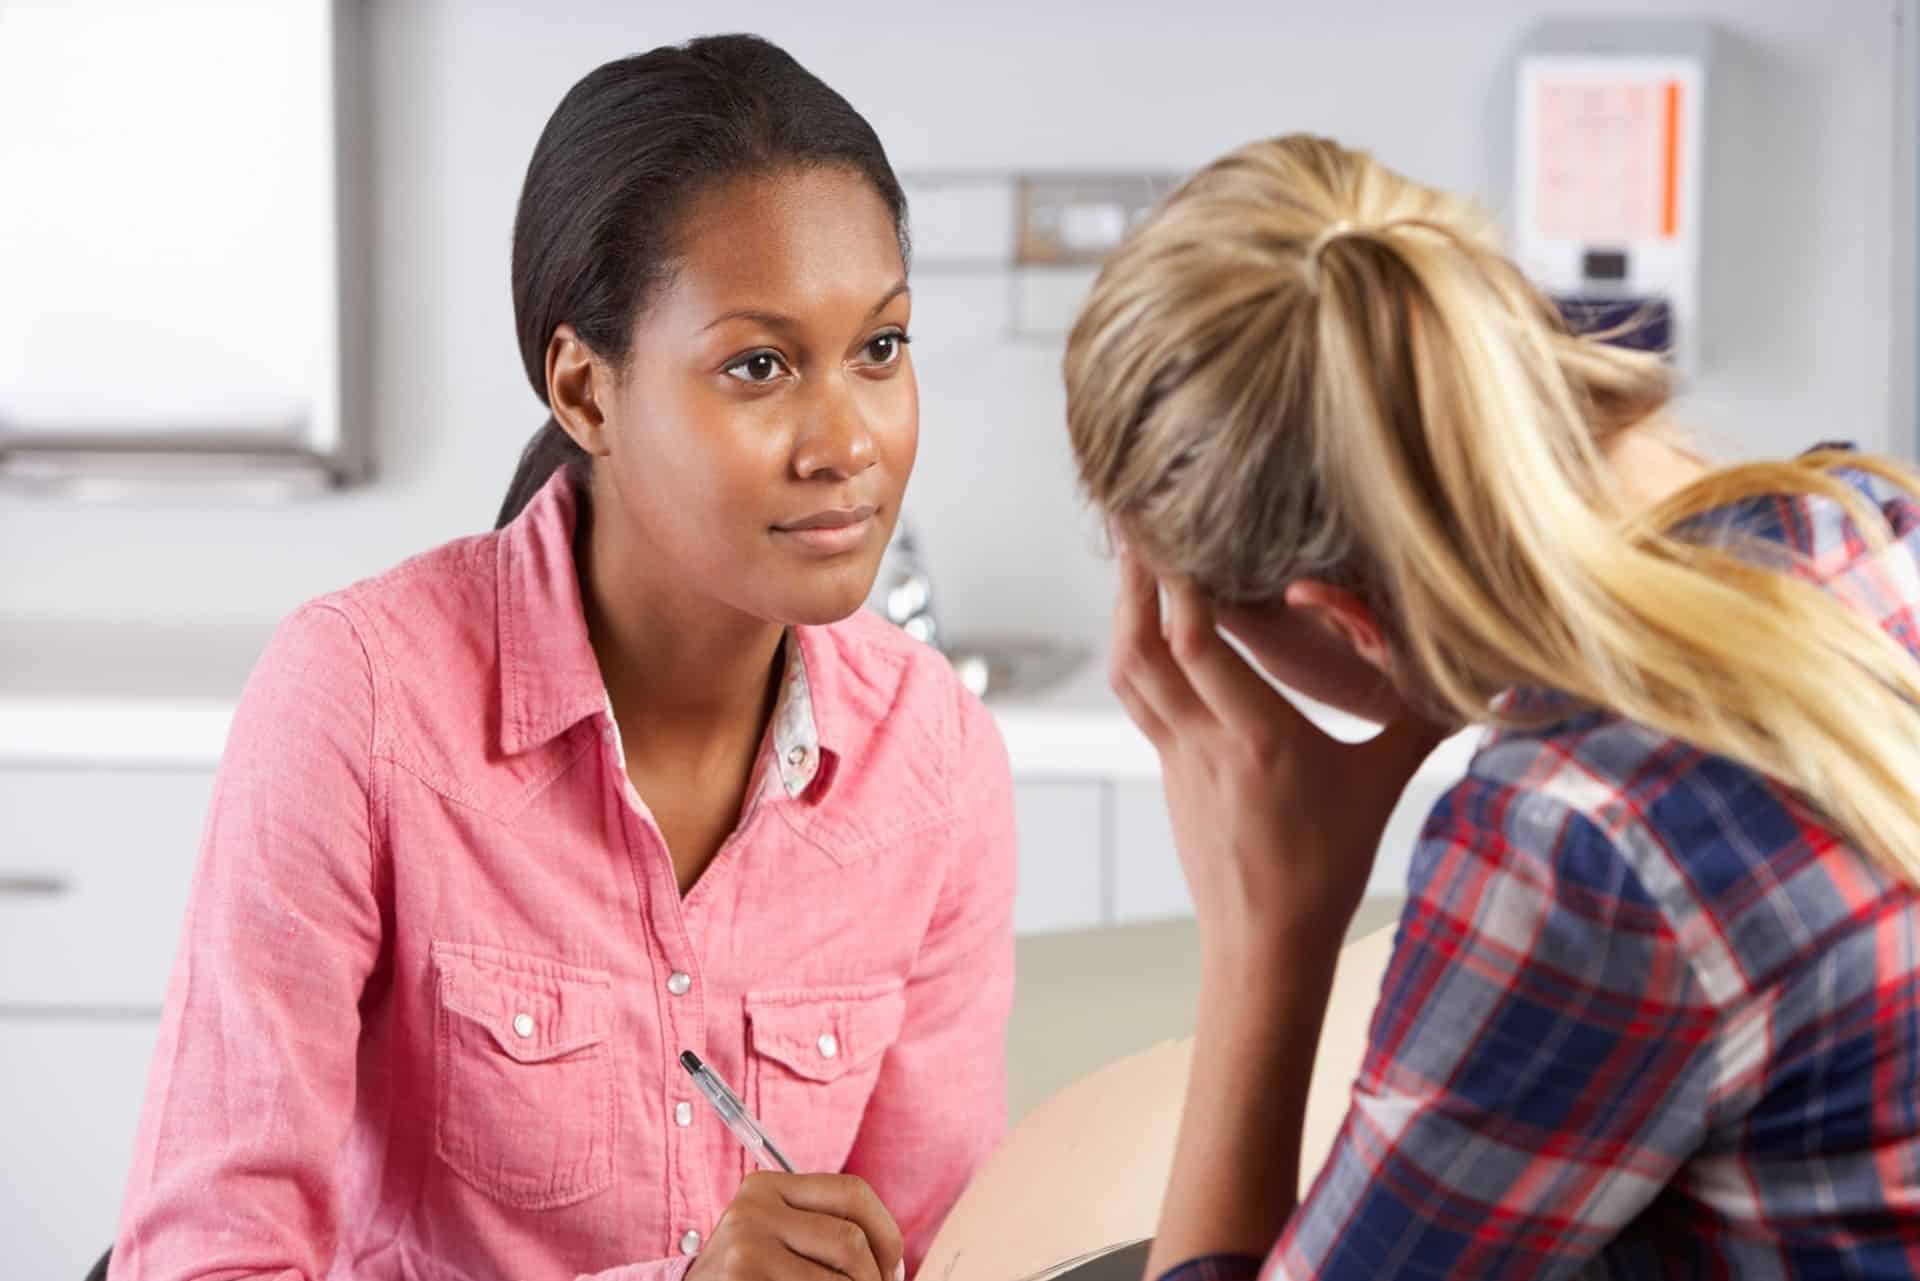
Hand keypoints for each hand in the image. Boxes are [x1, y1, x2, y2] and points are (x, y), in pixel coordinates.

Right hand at [691, 1172, 904, 1280]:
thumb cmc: (748, 1274)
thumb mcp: (779, 1238)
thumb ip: (823, 1230)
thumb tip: (893, 1263)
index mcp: (768, 1185)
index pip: (853, 1191)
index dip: (887, 1233)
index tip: (892, 1268)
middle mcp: (754, 1207)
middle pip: (850, 1238)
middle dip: (874, 1277)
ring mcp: (745, 1244)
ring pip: (839, 1279)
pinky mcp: (742, 1276)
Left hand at [1108, 550, 1445, 960]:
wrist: (1266, 945)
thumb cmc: (1328, 869)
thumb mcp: (1383, 787)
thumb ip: (1423, 721)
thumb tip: (1486, 673)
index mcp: (1256, 736)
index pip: (1196, 641)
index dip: (1179, 582)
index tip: (1176, 530)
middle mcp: (1204, 740)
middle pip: (1142, 646)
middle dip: (1133, 581)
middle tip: (1132, 521)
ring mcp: (1176, 757)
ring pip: (1130, 672)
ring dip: (1125, 613)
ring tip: (1133, 561)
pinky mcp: (1169, 771)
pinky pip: (1141, 698)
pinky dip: (1139, 652)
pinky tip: (1148, 626)